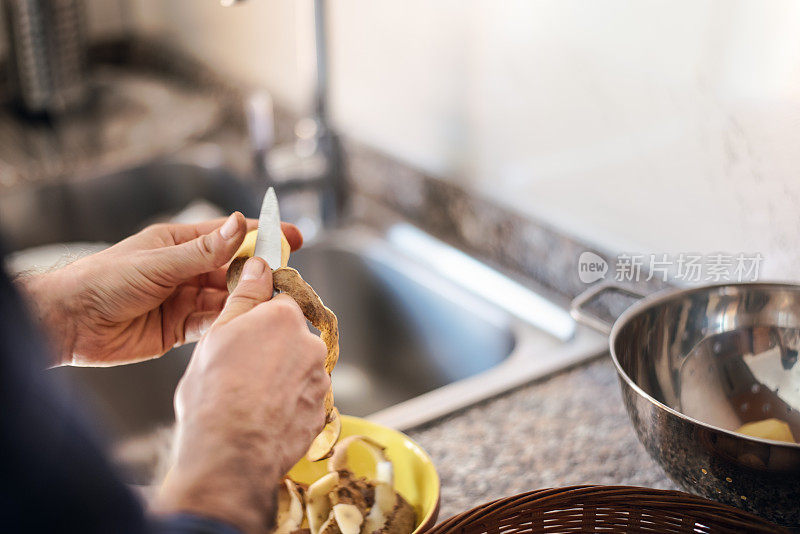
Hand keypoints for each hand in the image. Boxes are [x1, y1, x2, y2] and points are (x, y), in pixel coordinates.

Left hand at [20, 213, 302, 365]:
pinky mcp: (180, 329)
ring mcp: (185, 299)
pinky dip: (228, 324)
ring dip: (246, 300)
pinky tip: (243, 324)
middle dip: (260, 273)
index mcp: (180, 244)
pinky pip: (213, 324)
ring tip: (270, 304)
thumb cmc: (105, 280)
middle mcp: (187, 270)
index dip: (262, 236)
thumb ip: (202, 251)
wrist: (70, 323)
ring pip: (227, 299)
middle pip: (234, 269)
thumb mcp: (158, 262)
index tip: (291, 237)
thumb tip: (239, 224)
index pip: (230, 236)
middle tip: (286, 279)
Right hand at [157, 257, 329, 533]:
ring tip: (249, 399)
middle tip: (240, 370)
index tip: (247, 332)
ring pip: (299, 370)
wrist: (229, 456)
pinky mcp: (321, 414)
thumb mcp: (218, 334)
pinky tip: (262, 417)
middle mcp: (310, 345)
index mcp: (284, 318)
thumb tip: (259, 265)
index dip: (260, 317)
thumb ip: (245, 297)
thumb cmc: (214, 395)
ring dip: (281, 378)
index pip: (280, 303)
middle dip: (271, 349)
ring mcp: (319, 382)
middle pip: (292, 337)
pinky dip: (287, 405)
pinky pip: (304, 400)